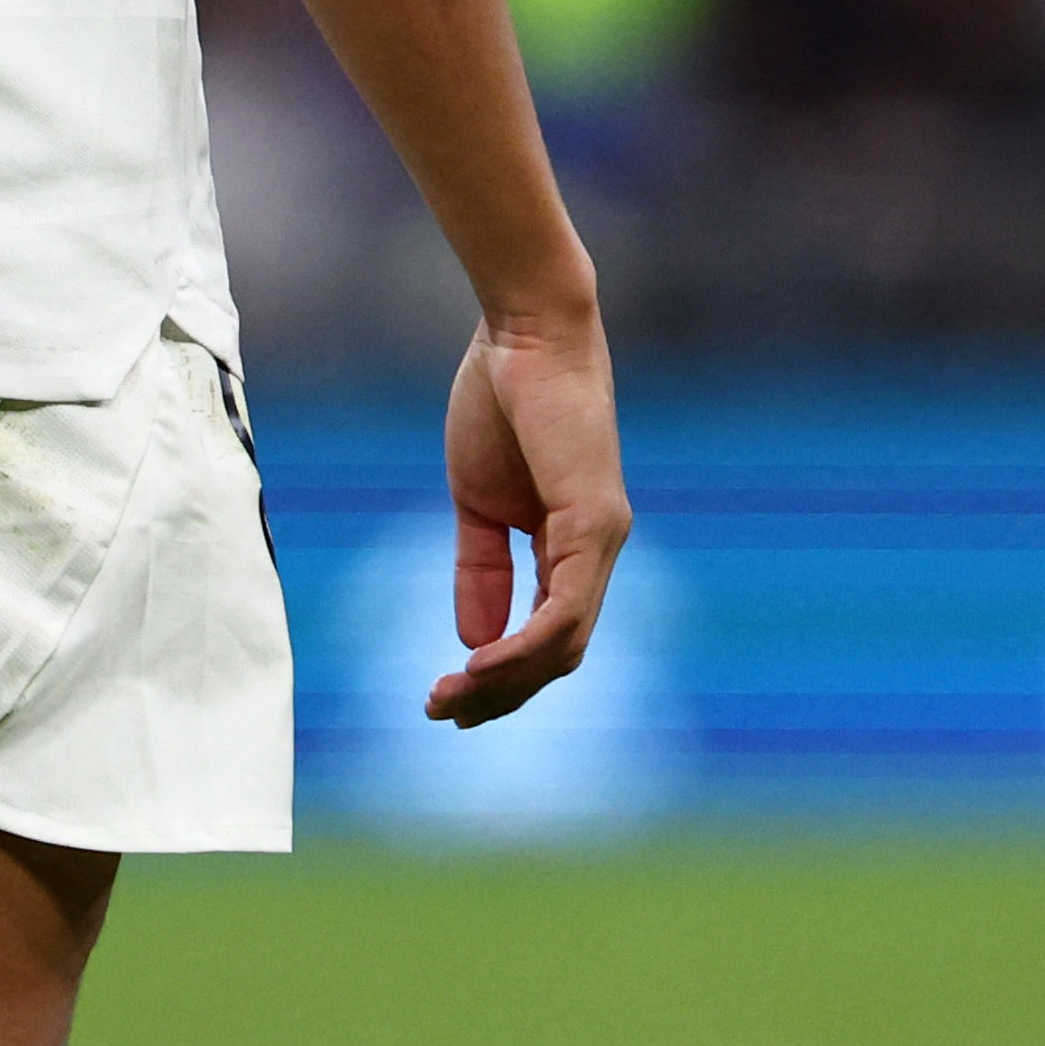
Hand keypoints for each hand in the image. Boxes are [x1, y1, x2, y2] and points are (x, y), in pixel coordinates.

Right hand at [431, 304, 627, 724]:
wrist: (525, 334)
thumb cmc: (500, 400)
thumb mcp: (476, 502)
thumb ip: (481, 568)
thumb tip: (473, 640)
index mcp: (569, 547)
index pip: (546, 634)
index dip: (500, 673)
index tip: (447, 694)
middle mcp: (596, 554)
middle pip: (559, 655)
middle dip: (500, 694)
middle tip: (442, 712)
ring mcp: (602, 543)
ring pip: (565, 644)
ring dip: (507, 681)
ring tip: (451, 697)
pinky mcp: (595, 525)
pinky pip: (565, 609)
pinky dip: (524, 645)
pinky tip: (480, 662)